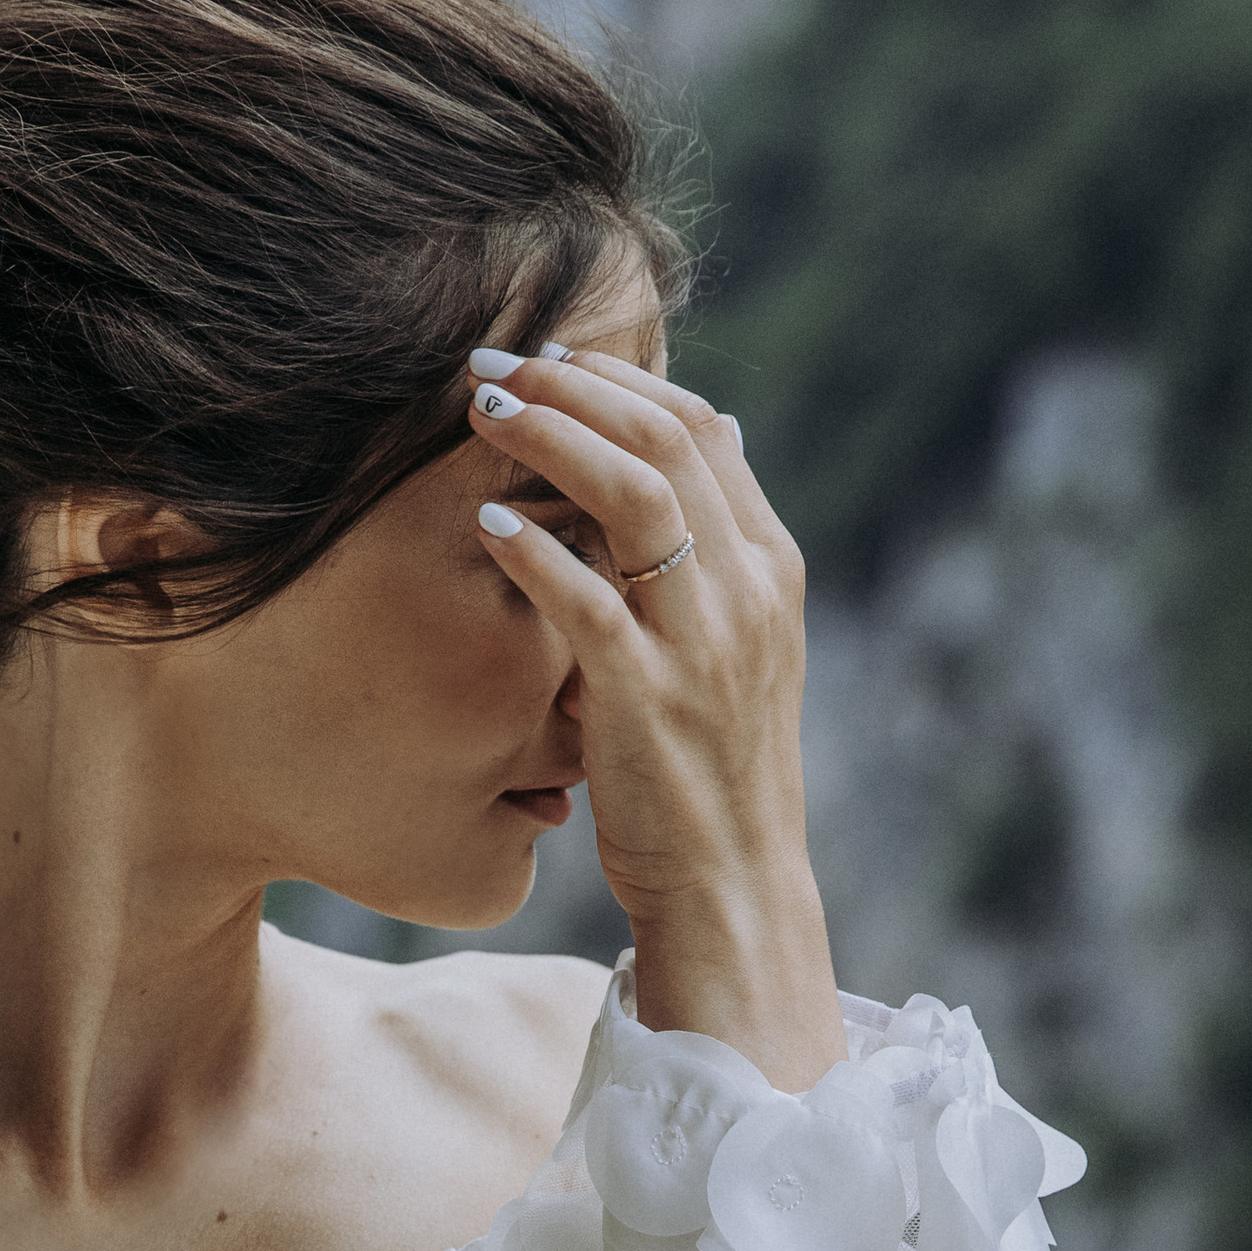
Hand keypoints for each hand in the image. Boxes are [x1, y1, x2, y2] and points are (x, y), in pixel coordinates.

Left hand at [471, 347, 841, 1087]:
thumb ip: (703, 564)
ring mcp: (704, 645)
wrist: (733, 890)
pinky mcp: (650, 700)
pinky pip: (588, 600)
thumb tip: (685, 460)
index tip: (548, 359)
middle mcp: (748, 592)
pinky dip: (533, 552)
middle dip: (572, 386)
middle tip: (490, 365)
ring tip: (482, 414)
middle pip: (666, 440)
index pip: (702, 431)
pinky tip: (482, 527)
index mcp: (770, 570)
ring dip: (553, 439)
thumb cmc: (710, 774)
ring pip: (636, 494)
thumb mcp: (728, 654)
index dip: (620, 381)